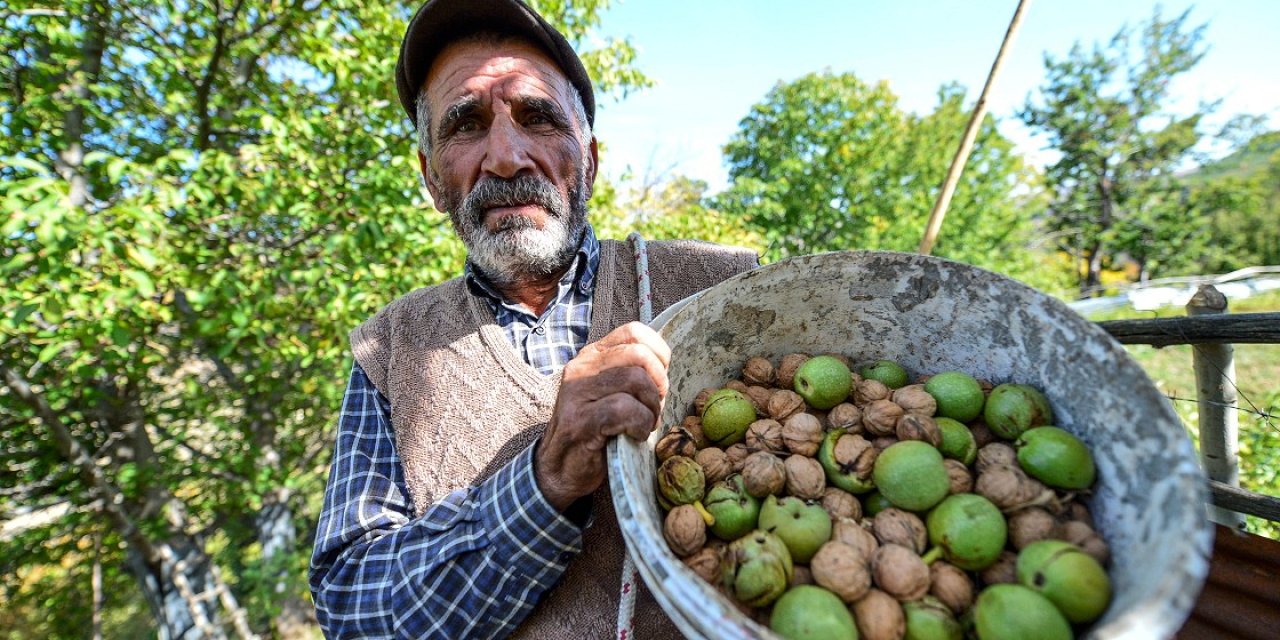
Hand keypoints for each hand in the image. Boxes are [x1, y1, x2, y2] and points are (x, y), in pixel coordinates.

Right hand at [535, 322, 670, 511]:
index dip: (658, 353)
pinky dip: (640, 424)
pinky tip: (635, 434)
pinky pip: (625, 409)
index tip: (660, 378)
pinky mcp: (580, 420)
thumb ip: (629, 373)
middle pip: (639, 354)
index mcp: (592, 357)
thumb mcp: (609, 392)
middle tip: (654, 406)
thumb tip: (664, 366)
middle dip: (658, 382)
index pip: (633, 332)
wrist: (560, 468)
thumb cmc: (594, 431)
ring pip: (635, 379)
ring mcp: (577, 393)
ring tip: (645, 423)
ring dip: (651, 406)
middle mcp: (581, 368)